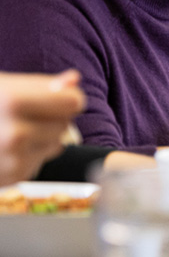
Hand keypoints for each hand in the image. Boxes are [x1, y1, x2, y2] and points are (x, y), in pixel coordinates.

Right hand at [0, 71, 85, 185]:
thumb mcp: (2, 85)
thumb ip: (40, 84)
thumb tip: (73, 80)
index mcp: (12, 102)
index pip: (72, 102)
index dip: (65, 97)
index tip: (54, 95)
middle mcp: (14, 134)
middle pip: (65, 122)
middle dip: (51, 116)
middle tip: (22, 112)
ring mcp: (13, 159)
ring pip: (57, 143)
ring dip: (43, 136)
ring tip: (11, 128)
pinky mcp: (13, 177)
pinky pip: (41, 160)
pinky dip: (31, 153)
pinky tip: (6, 146)